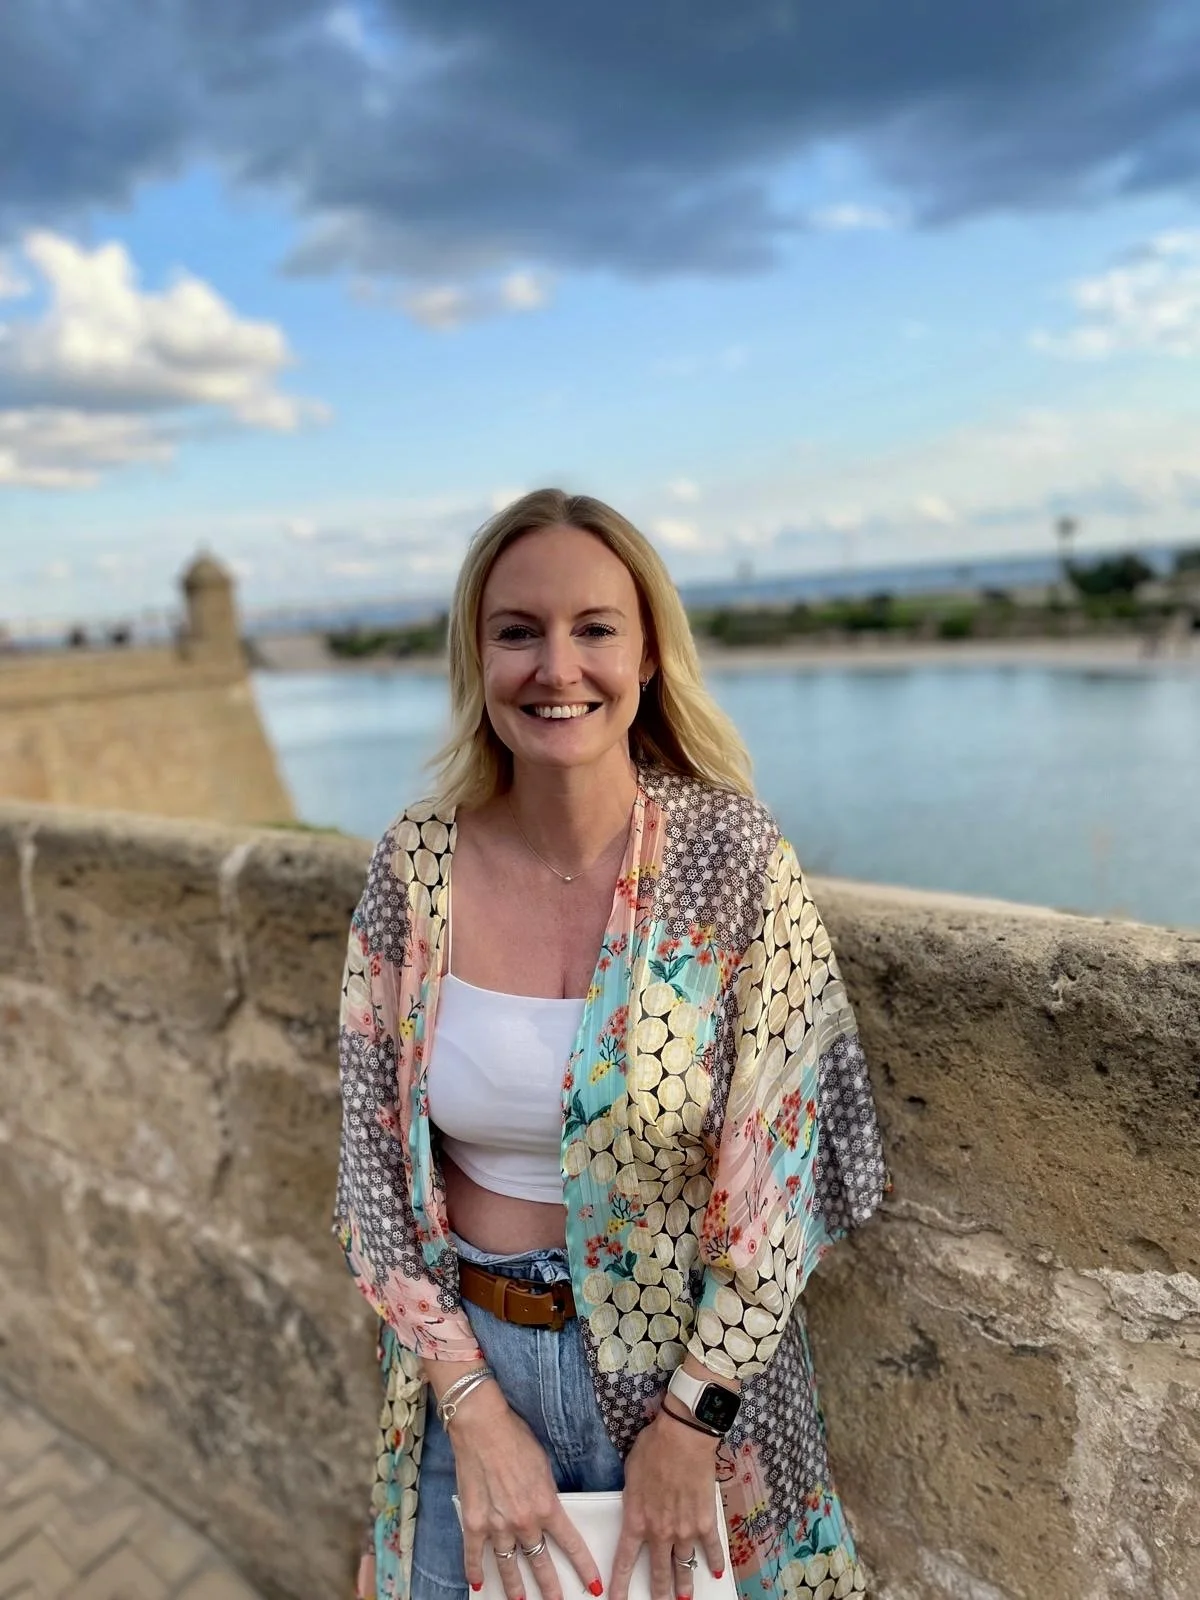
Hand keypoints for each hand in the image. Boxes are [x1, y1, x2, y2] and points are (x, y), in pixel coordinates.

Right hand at [449, 1383, 603, 1599]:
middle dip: (550, 1588)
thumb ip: (546, 1493)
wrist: (482, 1426)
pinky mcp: (474, 1523)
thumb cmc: (515, 1437)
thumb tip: (547, 1509)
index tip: (592, 1586)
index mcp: (546, 1505)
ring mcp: (497, 1525)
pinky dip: (474, 1571)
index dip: (583, 1567)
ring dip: (515, 1587)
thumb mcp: (544, 1464)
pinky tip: (477, 1584)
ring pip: (509, 1565)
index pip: (570, 1544)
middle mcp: (524, 1521)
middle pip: (540, 1562)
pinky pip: (475, 1555)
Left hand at [610, 1408, 725, 1599]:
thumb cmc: (653, 1448)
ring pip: (684, 1566)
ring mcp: (684, 1530)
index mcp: (636, 1519)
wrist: (682, 1438)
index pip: (625, 1560)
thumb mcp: (631, 1474)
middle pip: (658, 1571)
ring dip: (684, 1584)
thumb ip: (633, 1498)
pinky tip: (715, 1571)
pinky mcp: (705, 1521)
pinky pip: (711, 1548)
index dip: (620, 1584)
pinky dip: (714, 1561)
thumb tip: (637, 1506)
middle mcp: (660, 1532)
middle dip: (659, 1592)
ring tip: (684, 1598)